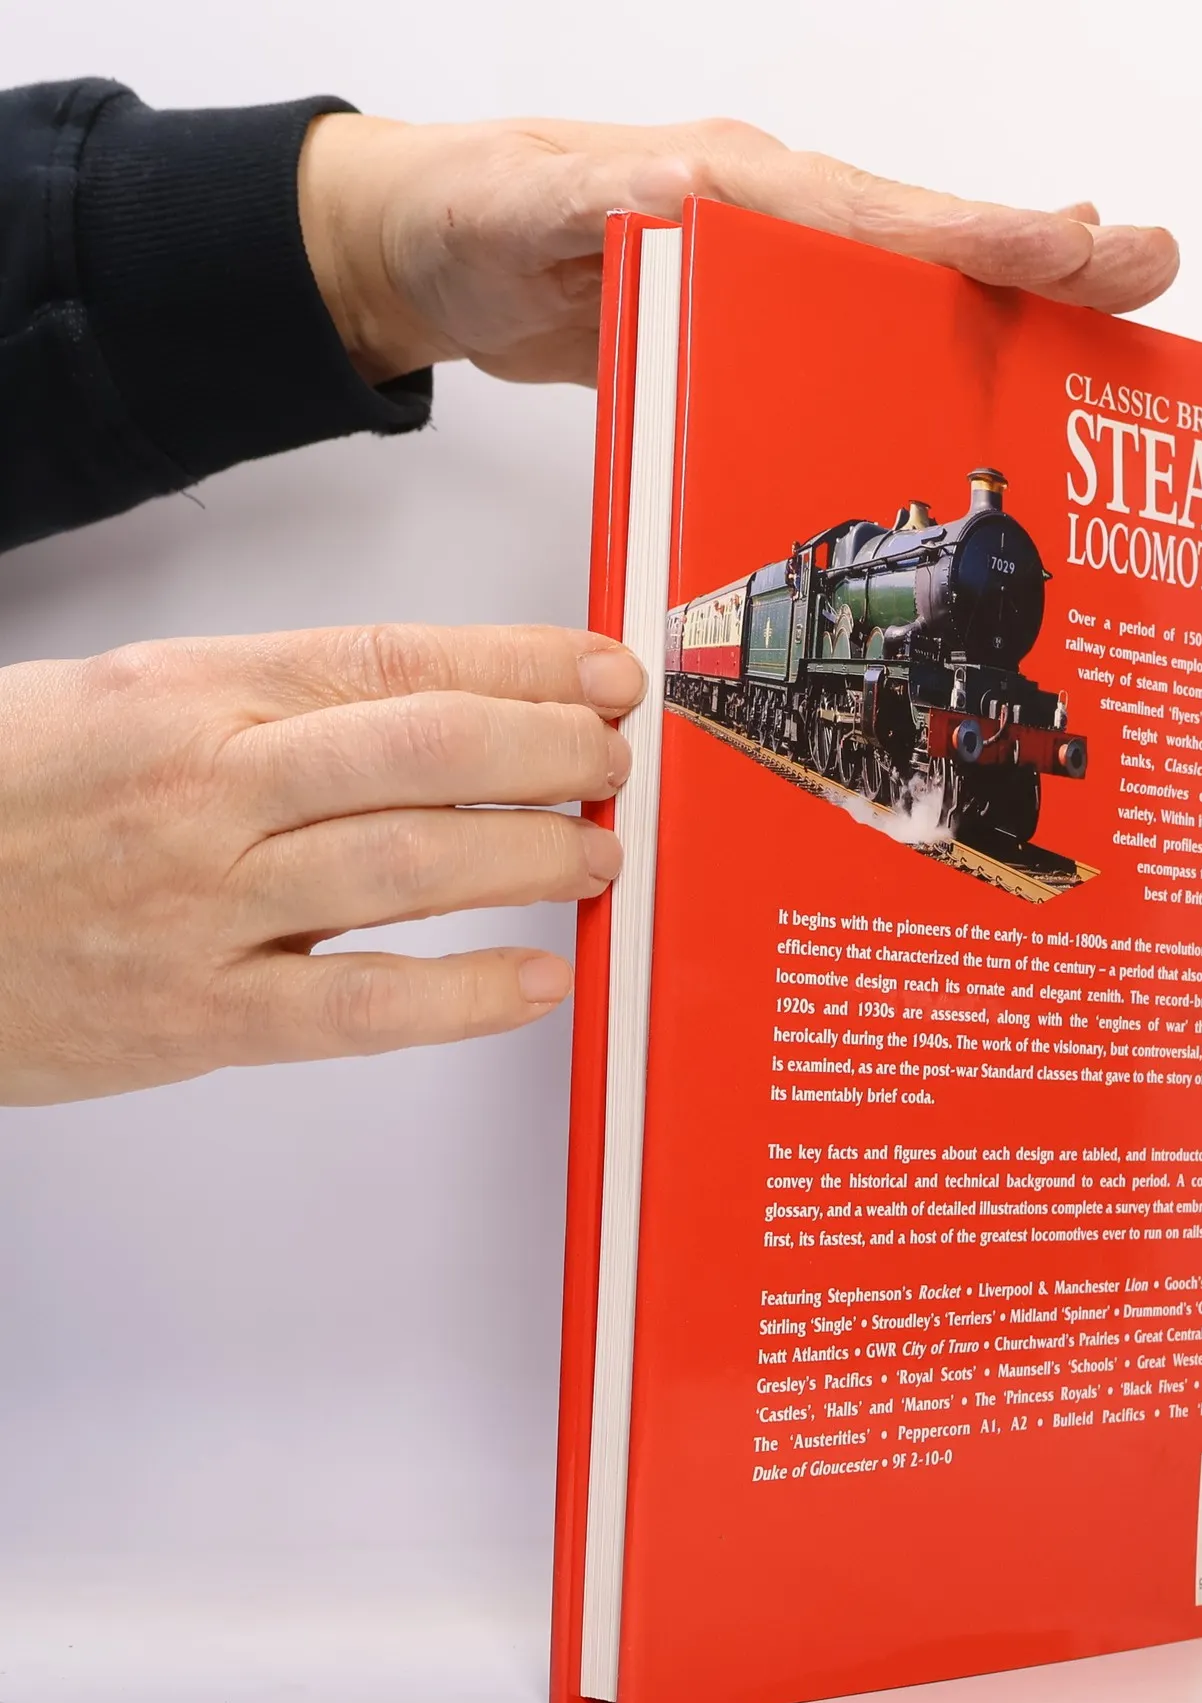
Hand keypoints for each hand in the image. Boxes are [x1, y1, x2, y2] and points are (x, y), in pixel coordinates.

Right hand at [0, 624, 642, 1104]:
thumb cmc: (1, 805)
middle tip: (613, 765)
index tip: (604, 674)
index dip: (529, 664)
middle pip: (429, 750)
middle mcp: (207, 788)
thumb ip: (270, 707)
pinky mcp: (199, 1016)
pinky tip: (539, 979)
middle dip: (555, 752)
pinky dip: (468, 997)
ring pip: (414, 865)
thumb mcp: (122, 704)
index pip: (401, 659)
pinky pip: (362, 1006)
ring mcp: (204, 906)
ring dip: (535, 857)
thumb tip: (432, 709)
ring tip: (597, 856)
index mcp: (193, 692)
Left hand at [297, 114, 1180, 385]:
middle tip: (1151, 271)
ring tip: (1109, 323)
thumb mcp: (520, 205)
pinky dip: (941, 351)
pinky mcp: (759, 329)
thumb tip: (696, 188)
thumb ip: (599, 202)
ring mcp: (775, 275)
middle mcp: (773, 219)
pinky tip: (992, 376)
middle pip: (928, 243)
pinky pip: (866, 342)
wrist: (433, 255)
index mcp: (733, 181)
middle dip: (1043, 257)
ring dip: (1013, 307)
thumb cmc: (473, 214)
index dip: (975, 234)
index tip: (1070, 246)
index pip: (875, 211)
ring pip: (915, 291)